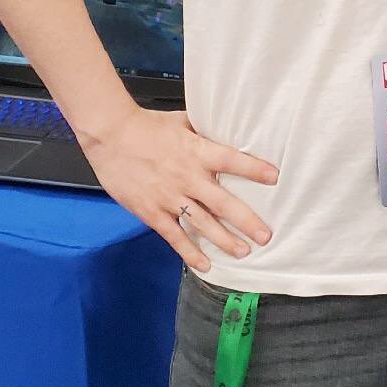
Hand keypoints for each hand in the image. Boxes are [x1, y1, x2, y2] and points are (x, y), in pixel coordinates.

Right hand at [79, 104, 278, 273]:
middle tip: (265, 235)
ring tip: (243, 252)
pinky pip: (174, 236)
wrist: (111, 136)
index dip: (254, 168)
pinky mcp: (152, 212)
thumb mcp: (183, 122)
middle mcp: (187, 177)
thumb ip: (204, 132)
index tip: (274, 177)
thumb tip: (225, 130)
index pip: (232, 160)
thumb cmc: (148, 126)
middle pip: (222, 202)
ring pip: (202, 223)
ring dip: (224, 240)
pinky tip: (205, 265)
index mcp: (197, 151)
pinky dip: (190, 252)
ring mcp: (169, 197)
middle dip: (246, 221)